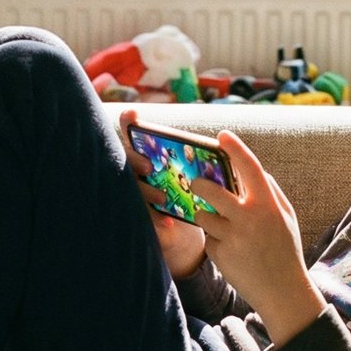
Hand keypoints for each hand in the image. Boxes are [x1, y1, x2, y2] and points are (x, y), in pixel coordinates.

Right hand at [117, 108, 206, 276]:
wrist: (189, 236)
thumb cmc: (197, 198)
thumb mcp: (202, 177)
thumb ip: (202, 163)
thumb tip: (223, 148)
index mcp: (151, 156)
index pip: (134, 134)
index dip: (130, 124)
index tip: (133, 114)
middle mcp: (137, 173)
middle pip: (127, 160)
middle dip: (135, 160)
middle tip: (150, 167)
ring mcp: (135, 194)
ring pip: (132, 188)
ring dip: (146, 191)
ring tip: (163, 198)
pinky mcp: (138, 218)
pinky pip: (141, 215)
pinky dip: (155, 218)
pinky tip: (168, 221)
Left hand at [192, 130, 324, 344]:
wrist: (282, 292)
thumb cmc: (285, 250)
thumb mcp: (287, 218)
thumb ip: (272, 192)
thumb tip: (256, 170)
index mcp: (268, 204)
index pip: (250, 167)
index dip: (235, 148)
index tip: (222, 135)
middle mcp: (249, 217)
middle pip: (210, 189)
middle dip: (198, 184)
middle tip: (196, 183)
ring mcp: (233, 237)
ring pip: (203, 215)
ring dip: (205, 216)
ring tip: (218, 225)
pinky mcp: (220, 255)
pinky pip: (208, 240)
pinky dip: (214, 242)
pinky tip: (231, 251)